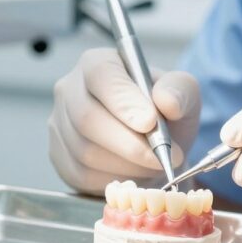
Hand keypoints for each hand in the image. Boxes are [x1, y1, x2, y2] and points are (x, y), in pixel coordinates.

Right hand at [48, 49, 199, 194]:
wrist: (153, 142)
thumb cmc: (163, 111)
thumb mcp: (182, 93)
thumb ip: (180, 90)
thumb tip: (167, 101)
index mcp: (97, 64)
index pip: (102, 76)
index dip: (123, 101)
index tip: (150, 123)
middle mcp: (70, 90)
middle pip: (87, 118)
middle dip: (129, 144)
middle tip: (162, 157)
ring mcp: (59, 124)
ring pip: (85, 151)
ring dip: (127, 165)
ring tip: (154, 164)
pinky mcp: (59, 156)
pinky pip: (82, 174)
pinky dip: (115, 179)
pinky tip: (135, 172)